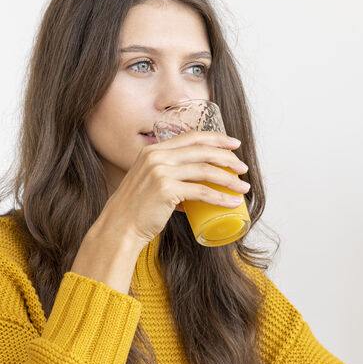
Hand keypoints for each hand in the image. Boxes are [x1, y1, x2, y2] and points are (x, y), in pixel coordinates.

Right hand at [98, 130, 249, 245]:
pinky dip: (220, 198)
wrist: (119, 227)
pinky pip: (201, 192)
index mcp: (153, 150)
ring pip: (205, 170)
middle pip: (202, 150)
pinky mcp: (165, 190)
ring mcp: (160, 172)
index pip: (191, 136)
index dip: (216, 138)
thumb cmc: (136, 209)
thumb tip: (196, 191)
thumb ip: (170, 180)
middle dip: (228, 157)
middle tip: (243, 167)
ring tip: (243, 187)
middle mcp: (156, 156)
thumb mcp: (150, 183)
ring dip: (229, 179)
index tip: (234, 143)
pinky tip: (232, 202)